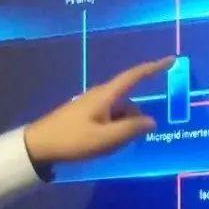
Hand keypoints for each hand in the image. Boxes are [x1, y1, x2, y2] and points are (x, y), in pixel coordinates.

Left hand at [24, 57, 173, 165]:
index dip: (154, 68)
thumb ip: (131, 130)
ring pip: (120, 113)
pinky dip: (113, 130)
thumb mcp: (105, 139)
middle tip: (125, 142)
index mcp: (106, 95)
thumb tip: (152, 122)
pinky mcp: (85, 114)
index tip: (171, 60)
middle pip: (129, 102)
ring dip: (122, 128)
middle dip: (134, 120)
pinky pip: (109, 118)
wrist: (37, 146)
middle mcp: (100, 95)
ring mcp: (91, 104)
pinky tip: (103, 145)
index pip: (134, 76)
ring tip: (108, 148)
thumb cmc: (72, 140)